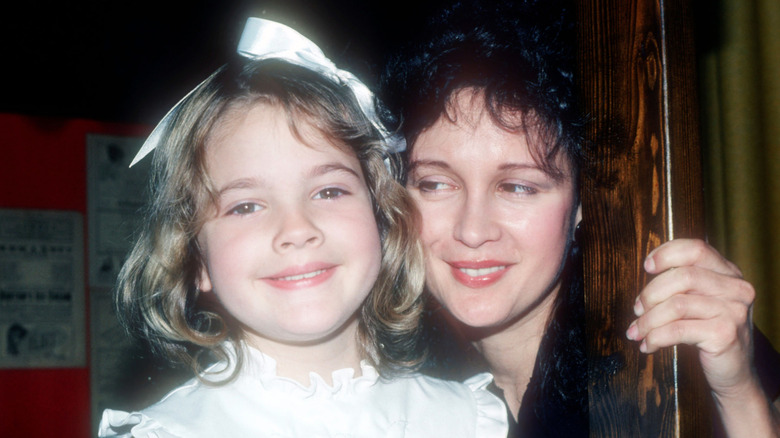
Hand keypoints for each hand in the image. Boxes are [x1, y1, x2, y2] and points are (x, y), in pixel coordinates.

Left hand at [625, 238, 754, 396]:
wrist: (735, 373)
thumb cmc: (710, 334)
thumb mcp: (701, 302)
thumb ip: (683, 284)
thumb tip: (648, 271)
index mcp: (729, 274)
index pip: (696, 249)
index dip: (667, 253)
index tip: (647, 266)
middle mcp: (736, 289)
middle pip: (682, 276)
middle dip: (651, 294)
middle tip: (637, 310)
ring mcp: (733, 312)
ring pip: (676, 304)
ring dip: (648, 320)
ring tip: (637, 331)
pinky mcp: (724, 335)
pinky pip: (677, 330)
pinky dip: (655, 337)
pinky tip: (648, 345)